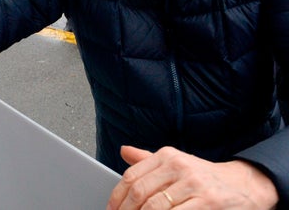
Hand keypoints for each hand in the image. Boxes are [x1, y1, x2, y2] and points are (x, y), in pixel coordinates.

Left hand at [107, 145, 278, 208]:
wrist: (244, 185)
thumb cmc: (203, 176)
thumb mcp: (176, 163)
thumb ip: (148, 161)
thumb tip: (124, 151)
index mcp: (167, 156)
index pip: (132, 177)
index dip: (118, 196)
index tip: (111, 209)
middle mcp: (178, 166)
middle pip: (140, 193)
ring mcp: (193, 184)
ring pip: (155, 207)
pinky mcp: (207, 202)